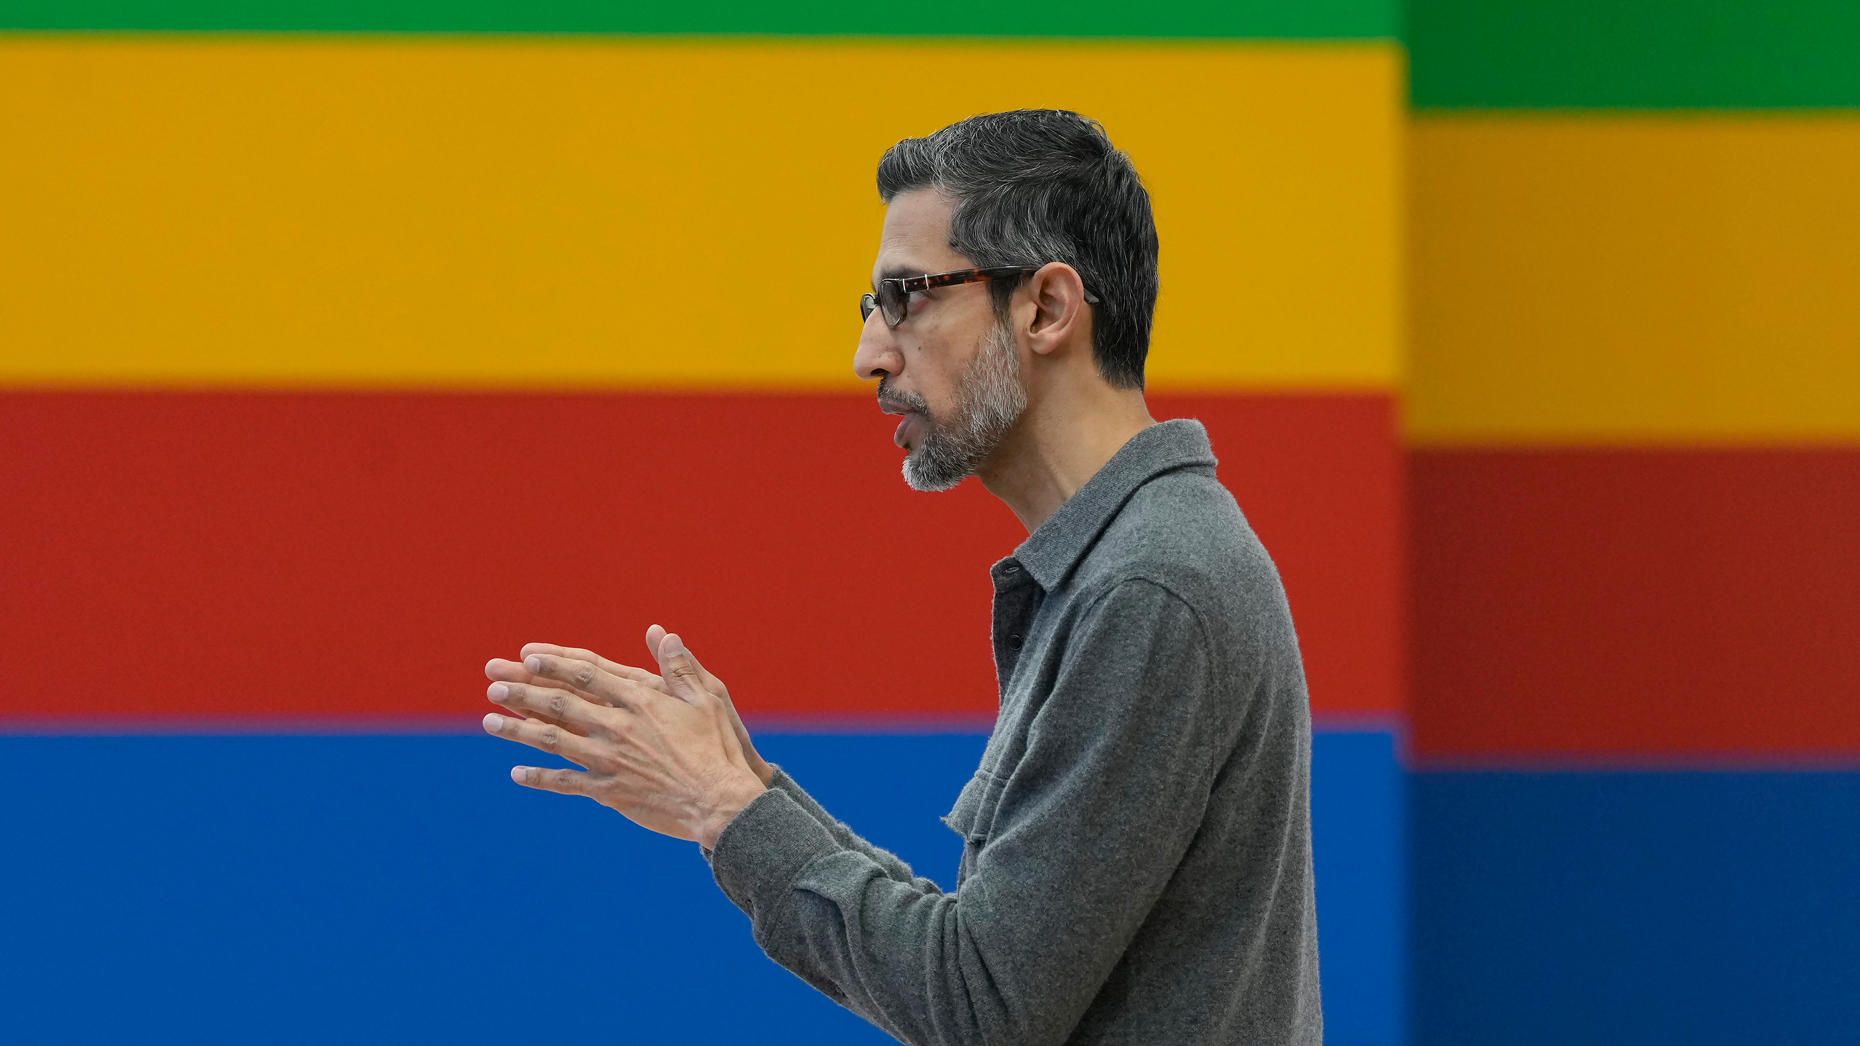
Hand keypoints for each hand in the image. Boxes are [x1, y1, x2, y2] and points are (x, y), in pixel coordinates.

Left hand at [480, 634, 765, 847]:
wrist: (720, 802)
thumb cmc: (718, 747)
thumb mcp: (708, 698)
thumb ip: (679, 666)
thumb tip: (662, 633)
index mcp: (640, 701)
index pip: (587, 674)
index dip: (555, 664)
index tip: (526, 655)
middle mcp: (618, 727)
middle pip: (560, 704)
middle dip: (523, 691)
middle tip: (492, 682)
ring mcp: (610, 760)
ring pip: (554, 741)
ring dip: (518, 729)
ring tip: (488, 721)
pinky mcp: (610, 790)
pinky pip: (567, 783)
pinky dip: (540, 778)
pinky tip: (516, 773)